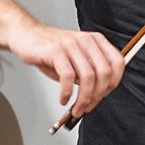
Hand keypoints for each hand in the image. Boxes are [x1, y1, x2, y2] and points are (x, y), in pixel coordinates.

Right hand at [9, 21, 123, 117]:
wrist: (26, 36)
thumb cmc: (51, 50)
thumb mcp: (75, 59)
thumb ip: (89, 73)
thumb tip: (97, 96)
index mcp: (96, 41)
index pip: (118, 63)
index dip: (113, 84)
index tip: (102, 96)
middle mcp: (86, 40)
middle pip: (104, 72)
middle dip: (98, 95)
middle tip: (88, 107)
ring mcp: (71, 45)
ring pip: (88, 77)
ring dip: (83, 98)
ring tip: (76, 108)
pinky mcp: (56, 51)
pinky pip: (68, 77)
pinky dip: (67, 93)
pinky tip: (63, 98)